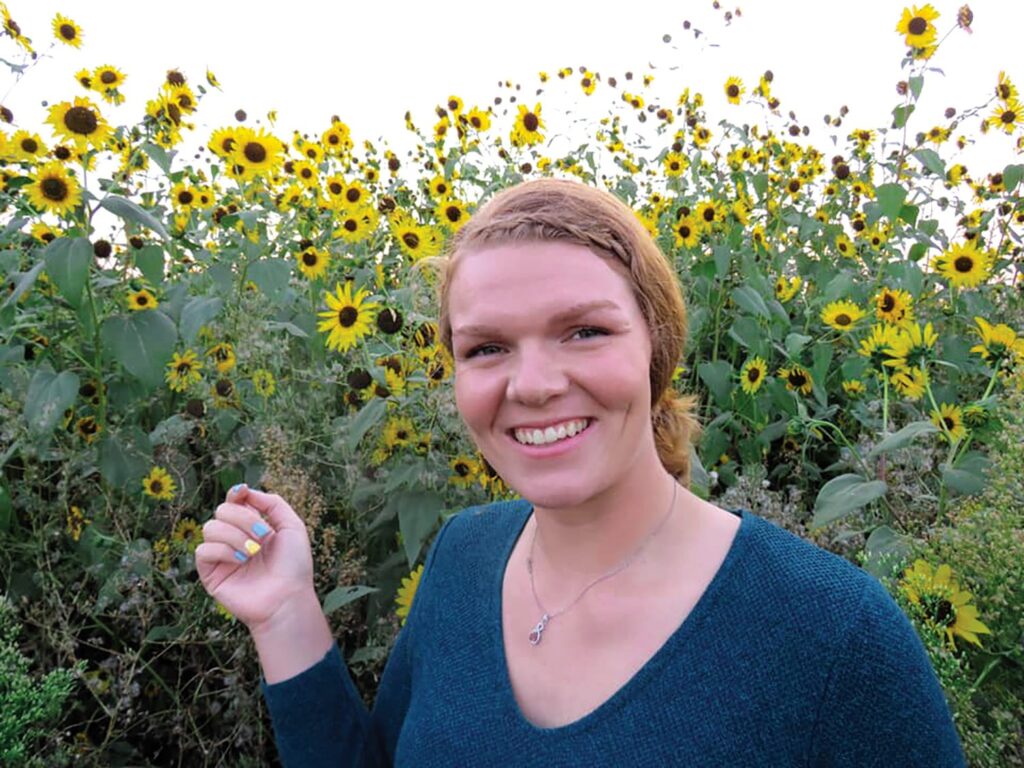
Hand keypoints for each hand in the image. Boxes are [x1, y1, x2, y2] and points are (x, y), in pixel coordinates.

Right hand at [196, 485, 314, 632]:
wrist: (287, 598)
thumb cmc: (293, 566)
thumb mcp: (292, 527)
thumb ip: (273, 503)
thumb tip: (245, 490)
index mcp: (253, 526)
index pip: (234, 502)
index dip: (235, 494)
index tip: (242, 492)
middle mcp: (235, 538)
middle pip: (222, 510)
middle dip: (244, 518)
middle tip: (262, 536)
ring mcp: (222, 556)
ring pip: (210, 527)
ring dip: (235, 535)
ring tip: (253, 552)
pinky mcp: (210, 573)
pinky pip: (203, 550)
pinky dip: (223, 551)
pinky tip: (241, 561)